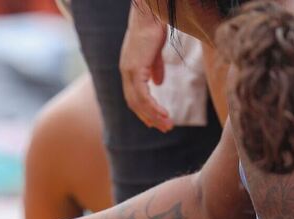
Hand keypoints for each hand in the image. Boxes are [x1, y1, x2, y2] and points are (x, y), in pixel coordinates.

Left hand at [120, 6, 171, 131]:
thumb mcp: (155, 52)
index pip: (134, 97)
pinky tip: (164, 114)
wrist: (151, 15)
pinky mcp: (135, 70)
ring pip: (138, 103)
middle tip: (164, 128)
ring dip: (153, 116)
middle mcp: (126, 73)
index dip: (144, 110)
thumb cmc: (154, 28)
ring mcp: (129, 72)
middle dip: (149, 118)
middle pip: (134, 104)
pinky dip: (152, 107)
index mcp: (130, 70)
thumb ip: (155, 68)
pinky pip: (143, 95)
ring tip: (167, 125)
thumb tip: (158, 83)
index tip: (156, 120)